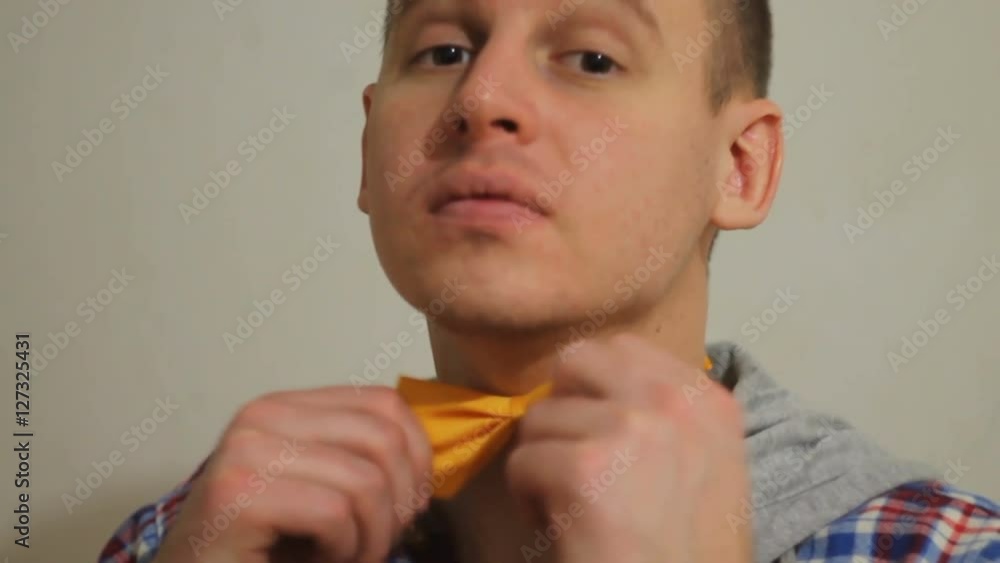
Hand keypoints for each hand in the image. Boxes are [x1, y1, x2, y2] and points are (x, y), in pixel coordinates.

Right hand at [152, 386, 432, 562]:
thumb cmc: (265, 548)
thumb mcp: (322, 489)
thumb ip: (360, 460)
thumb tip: (427, 462)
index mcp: (287, 406)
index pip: (384, 403)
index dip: (417, 456)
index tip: (411, 504)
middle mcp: (262, 415)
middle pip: (383, 439)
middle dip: (399, 503)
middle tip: (378, 543)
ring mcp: (247, 450)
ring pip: (366, 481)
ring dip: (372, 537)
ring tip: (348, 557)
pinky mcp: (239, 494)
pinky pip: (334, 514)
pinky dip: (344, 551)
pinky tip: (319, 561)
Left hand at [507, 334, 751, 562]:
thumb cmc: (693, 552)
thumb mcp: (706, 468)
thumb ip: (665, 419)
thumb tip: (594, 391)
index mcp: (708, 401)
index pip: (624, 349)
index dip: (593, 387)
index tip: (595, 432)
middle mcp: (673, 402)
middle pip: (576, 362)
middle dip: (561, 408)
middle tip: (570, 457)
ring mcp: (631, 429)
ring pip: (540, 418)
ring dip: (543, 462)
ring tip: (569, 506)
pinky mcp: (585, 468)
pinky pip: (523, 462)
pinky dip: (528, 499)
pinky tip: (560, 528)